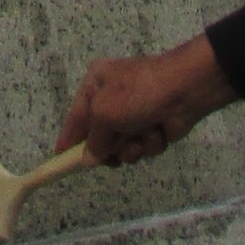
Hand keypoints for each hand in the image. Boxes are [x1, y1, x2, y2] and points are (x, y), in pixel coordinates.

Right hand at [57, 34, 235, 166]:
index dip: (68, 140)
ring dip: (132, 148)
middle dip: (109, 148)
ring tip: (140, 138)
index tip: (59, 160)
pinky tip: (158, 132)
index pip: (75, 117)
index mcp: (96, 84)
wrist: (185, 89)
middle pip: (99, 138)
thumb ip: (92, 139)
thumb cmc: (137, 94)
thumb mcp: (104, 112)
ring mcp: (134, 114)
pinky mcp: (153, 127)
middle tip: (113, 153)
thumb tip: (90, 158)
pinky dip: (149, 144)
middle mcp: (113, 98)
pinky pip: (143, 148)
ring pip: (123, 148)